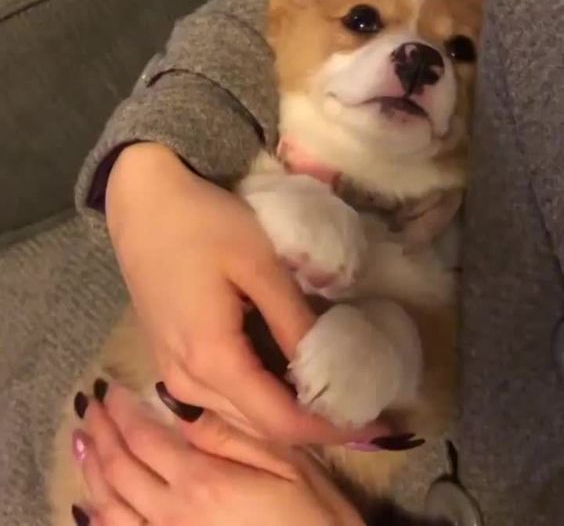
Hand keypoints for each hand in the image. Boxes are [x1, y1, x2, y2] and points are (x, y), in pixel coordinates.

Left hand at [73, 383, 364, 525]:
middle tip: (89, 406)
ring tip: (81, 442)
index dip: (121, 412)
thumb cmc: (312, 516)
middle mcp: (171, 515)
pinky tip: (88, 506)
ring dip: (91, 470)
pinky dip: (96, 519)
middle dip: (100, 433)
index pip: (144, 438)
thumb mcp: (284, 464)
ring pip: (109, 506)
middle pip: (120, 469)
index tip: (109, 389)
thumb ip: (231, 437)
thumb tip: (182, 409)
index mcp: (200, 481)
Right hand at [106, 143, 386, 444]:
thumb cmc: (204, 224)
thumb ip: (293, 321)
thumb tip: (329, 369)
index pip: (279, 420)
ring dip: (281, 413)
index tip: (371, 424)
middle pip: (256, 426)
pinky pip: (216, 401)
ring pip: (235, 418)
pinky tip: (279, 377)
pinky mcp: (168, 360)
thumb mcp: (260, 265)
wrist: (144, 202)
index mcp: (211, 359)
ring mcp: (171, 374)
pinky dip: (253, 399)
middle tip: (357, 408)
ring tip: (326, 393)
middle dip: (309, 425)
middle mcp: (185, 382)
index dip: (327, 429)